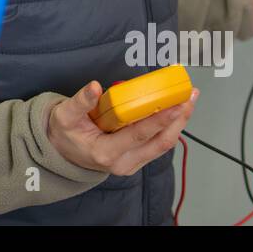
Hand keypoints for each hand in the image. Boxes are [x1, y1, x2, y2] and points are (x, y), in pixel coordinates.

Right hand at [46, 81, 198, 174]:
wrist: (62, 152)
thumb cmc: (65, 133)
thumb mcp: (65, 115)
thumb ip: (80, 102)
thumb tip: (95, 87)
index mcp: (105, 152)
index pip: (139, 135)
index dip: (160, 118)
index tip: (175, 102)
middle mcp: (122, 163)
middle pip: (159, 142)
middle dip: (178, 118)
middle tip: (190, 96)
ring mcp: (131, 164)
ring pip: (163, 145)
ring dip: (178, 123)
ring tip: (189, 100)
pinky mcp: (136, 160)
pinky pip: (158, 145)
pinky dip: (170, 127)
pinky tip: (177, 111)